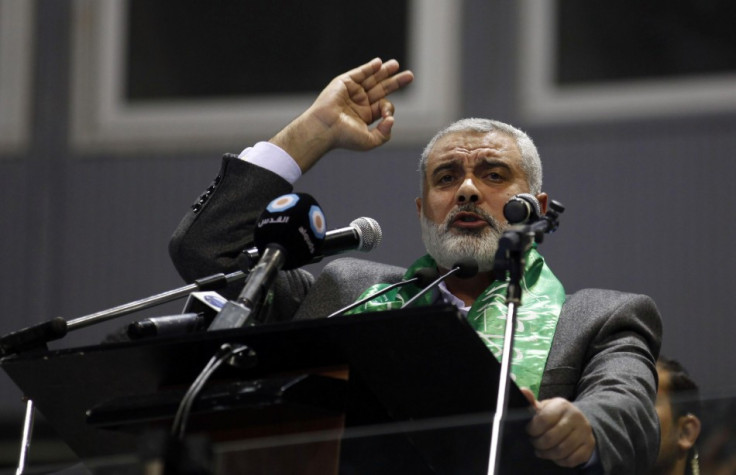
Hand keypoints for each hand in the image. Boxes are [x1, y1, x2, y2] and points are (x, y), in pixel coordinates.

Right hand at [270, 57, 413, 171]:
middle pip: (381, 89)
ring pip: (372, 79)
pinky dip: (369, 67)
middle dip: (395, 82)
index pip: (384, 106)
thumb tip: (392, 119)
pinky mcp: (344, 83)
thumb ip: (384, 133)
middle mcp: (359, 103)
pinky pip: (359, 73)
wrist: (325, 128)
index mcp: (365, 116)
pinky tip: (379, 63)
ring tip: (396, 64)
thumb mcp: (370, 141)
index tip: (386, 116)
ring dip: (384, 71)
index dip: (388, 108)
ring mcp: (352, 92)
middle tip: (410, 76)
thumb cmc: (344, 137)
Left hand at [521, 388, 596, 467]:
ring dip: (547, 454)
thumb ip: (532, 402)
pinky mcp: (589, 446)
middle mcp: (576, 418)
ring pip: (560, 451)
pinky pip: (571, 460)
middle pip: (550, 438)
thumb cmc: (557, 415)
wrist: (580, 421)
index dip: (532, 429)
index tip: (529, 431)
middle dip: (538, 443)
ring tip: (541, 451)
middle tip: (534, 442)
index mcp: (562, 406)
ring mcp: (584, 432)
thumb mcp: (546, 407)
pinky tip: (554, 456)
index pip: (542, 420)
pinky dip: (559, 461)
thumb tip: (522, 391)